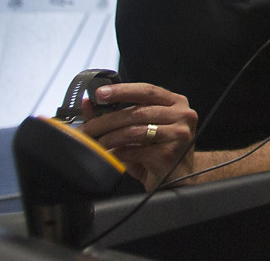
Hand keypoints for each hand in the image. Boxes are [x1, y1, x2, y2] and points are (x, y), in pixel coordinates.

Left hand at [79, 82, 198, 190]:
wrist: (177, 179)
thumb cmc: (157, 152)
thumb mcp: (140, 128)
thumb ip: (117, 114)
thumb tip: (89, 104)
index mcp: (176, 103)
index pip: (147, 91)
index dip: (121, 91)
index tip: (99, 94)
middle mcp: (182, 115)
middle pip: (137, 112)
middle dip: (106, 120)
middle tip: (87, 128)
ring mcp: (178, 134)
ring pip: (134, 131)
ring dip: (109, 138)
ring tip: (96, 144)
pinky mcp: (169, 154)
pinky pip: (134, 151)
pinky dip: (117, 153)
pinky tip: (109, 155)